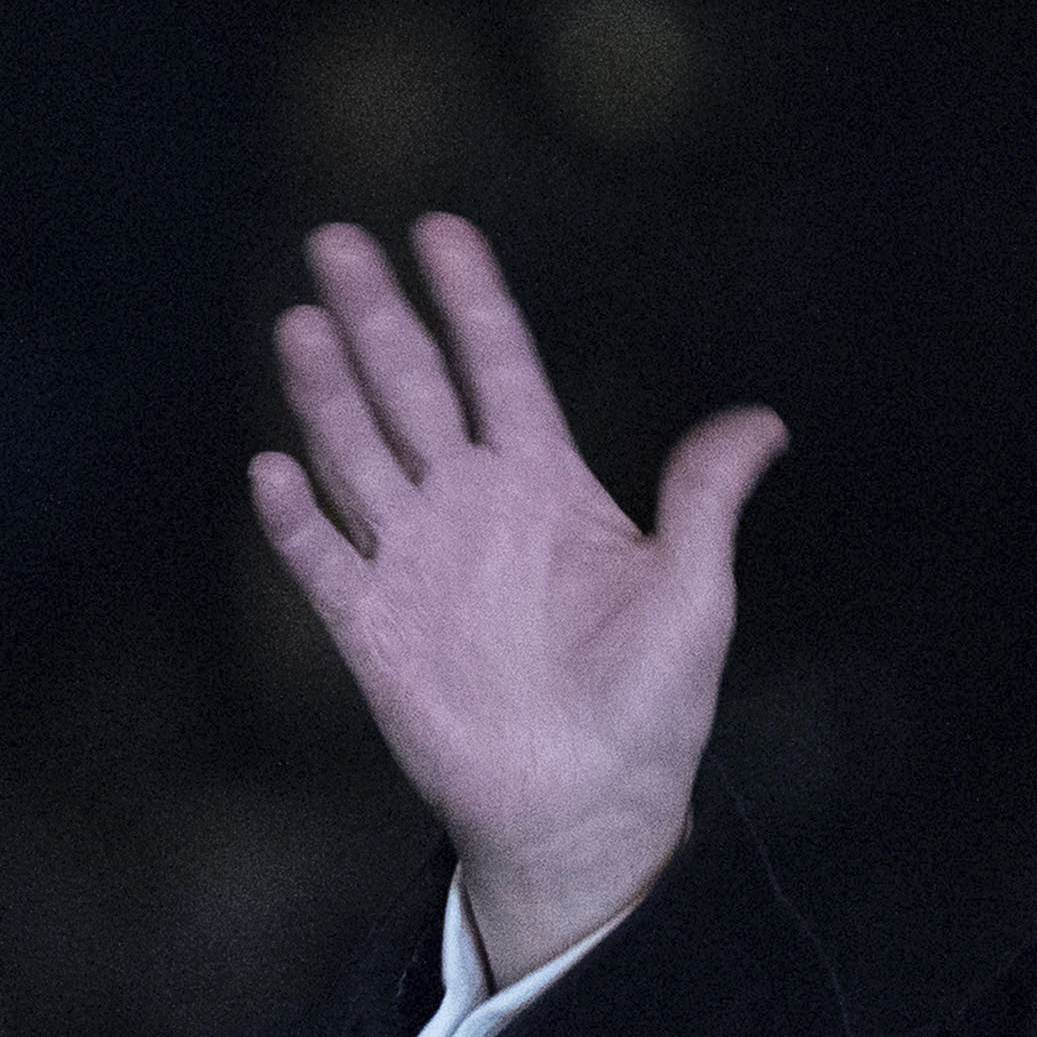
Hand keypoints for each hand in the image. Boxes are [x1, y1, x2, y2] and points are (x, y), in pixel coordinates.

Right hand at [249, 213, 787, 975]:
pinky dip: (295, 518)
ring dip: (327, 392)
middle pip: (413, 388)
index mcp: (547, 485)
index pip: (499, 367)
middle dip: (377, 316)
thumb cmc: (654, 706)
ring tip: (301, 324)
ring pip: (356, 453)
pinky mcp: (372, 627)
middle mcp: (471, 506)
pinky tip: (272, 468)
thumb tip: (765, 421)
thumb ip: (705, 499)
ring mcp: (416, 562)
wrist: (589, 807)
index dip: (470, 299)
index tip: (440, 228)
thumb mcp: (696, 593)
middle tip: (337, 240)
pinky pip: (322, 559)